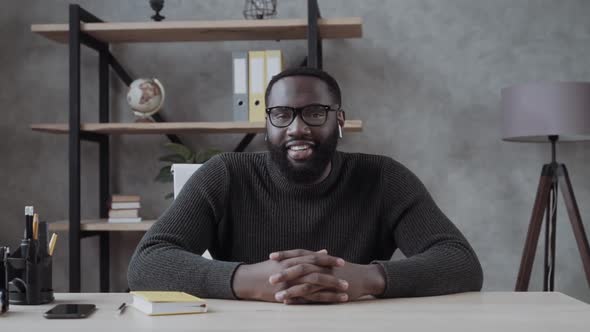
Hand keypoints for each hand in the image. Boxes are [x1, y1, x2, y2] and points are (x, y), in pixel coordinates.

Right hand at [232, 250, 346, 301]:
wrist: (248, 280)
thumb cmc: (266, 269)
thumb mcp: (285, 260)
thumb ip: (305, 256)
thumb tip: (324, 251)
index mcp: (292, 260)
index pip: (313, 258)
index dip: (328, 260)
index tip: (341, 262)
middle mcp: (292, 269)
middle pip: (316, 269)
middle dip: (332, 272)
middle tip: (346, 275)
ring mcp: (290, 281)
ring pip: (314, 283)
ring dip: (331, 286)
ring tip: (345, 290)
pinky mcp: (288, 293)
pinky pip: (308, 297)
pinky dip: (323, 298)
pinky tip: (334, 300)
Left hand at [269, 250, 385, 303]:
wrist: (364, 277)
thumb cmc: (344, 270)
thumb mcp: (328, 263)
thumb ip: (315, 260)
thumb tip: (300, 259)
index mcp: (320, 258)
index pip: (299, 253)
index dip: (285, 254)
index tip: (271, 256)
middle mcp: (322, 267)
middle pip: (300, 267)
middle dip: (284, 273)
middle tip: (270, 278)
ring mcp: (327, 279)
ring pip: (305, 284)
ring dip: (290, 290)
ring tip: (276, 295)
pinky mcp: (330, 292)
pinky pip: (313, 296)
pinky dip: (300, 299)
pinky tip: (289, 302)